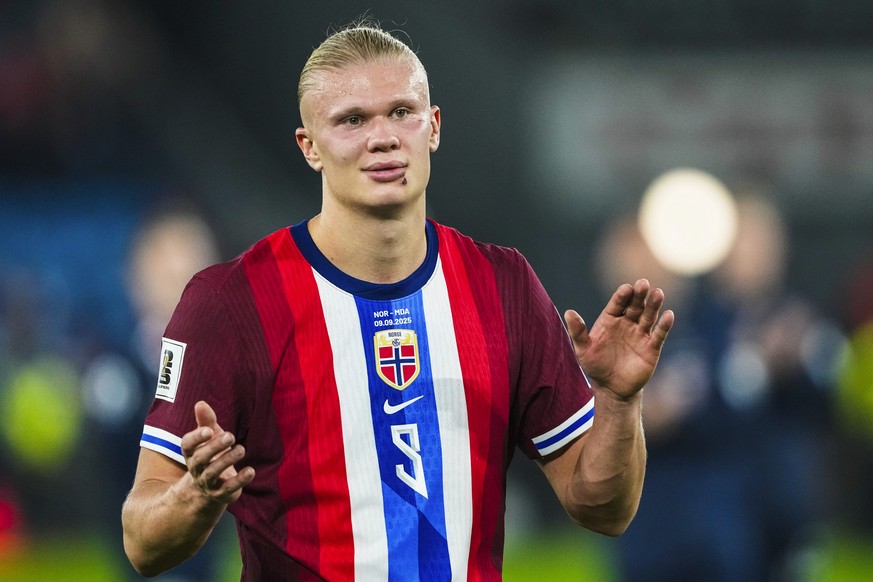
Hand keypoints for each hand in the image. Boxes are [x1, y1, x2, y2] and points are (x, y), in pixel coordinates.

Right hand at [180, 401, 254, 504]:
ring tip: (241, 449)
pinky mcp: (221, 493)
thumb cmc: (211, 455)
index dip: (196, 438)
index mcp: (191, 453)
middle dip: (214, 447)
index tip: (208, 430)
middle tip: (230, 436)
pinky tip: (251, 470)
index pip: (187, 445)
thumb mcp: (210, 437)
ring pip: (213, 473)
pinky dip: (240, 480)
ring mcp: (208, 483)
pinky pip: (228, 488)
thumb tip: (200, 403)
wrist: (210, 489)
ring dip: (227, 460)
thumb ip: (206, 421)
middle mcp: (196, 468)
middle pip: (200, 459)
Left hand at [565, 279, 673, 400]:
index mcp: (610, 319)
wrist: (612, 388)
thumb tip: (569, 312)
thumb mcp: (583, 349)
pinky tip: (669, 315)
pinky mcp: (652, 347)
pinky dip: (664, 325)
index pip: (617, 303)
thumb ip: (578, 332)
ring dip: (654, 305)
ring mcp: (640, 333)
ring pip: (649, 316)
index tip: (626, 288)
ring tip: (658, 293)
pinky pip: (659, 334)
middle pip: (635, 305)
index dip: (622, 295)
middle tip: (643, 283)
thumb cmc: (595, 365)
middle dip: (639, 295)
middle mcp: (627, 322)